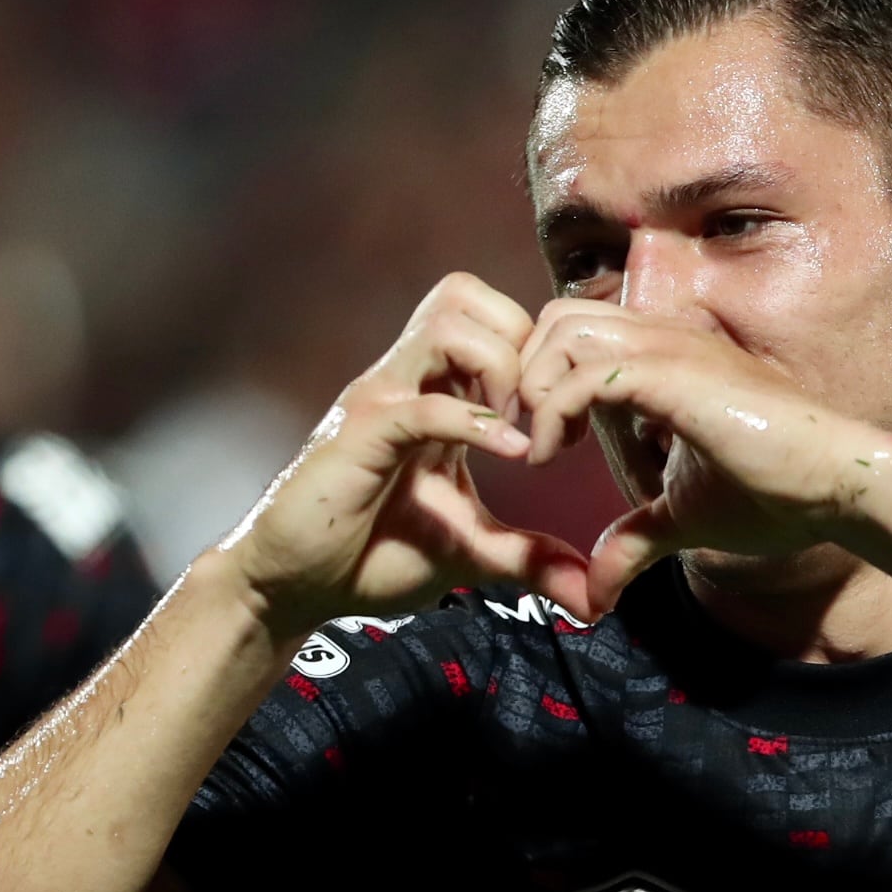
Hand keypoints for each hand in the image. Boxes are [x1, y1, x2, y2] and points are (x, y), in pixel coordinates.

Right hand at [222, 273, 596, 631]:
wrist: (297, 586)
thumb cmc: (371, 557)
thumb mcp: (470, 553)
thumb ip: (529, 559)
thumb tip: (594, 596)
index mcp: (433, 392)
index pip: (489, 319)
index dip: (537, 358)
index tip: (558, 429)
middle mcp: (404, 381)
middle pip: (467, 295)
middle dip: (521, 347)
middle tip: (537, 417)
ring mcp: (381, 400)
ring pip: (448, 323)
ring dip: (500, 370)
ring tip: (517, 432)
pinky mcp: (361, 435)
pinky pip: (424, 404)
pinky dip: (475, 425)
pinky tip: (510, 457)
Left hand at [514, 300, 891, 611]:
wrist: (837, 486)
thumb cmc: (776, 494)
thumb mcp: (683, 520)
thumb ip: (634, 541)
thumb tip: (596, 595)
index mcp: (663, 358)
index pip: (573, 333)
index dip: (542, 381)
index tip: (543, 444)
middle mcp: (662, 339)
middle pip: (555, 319)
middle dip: (524, 377)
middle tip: (531, 442)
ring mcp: (669, 350)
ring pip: (562, 331)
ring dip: (534, 389)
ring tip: (542, 448)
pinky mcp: (675, 376)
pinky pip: (585, 372)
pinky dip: (553, 410)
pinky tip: (557, 456)